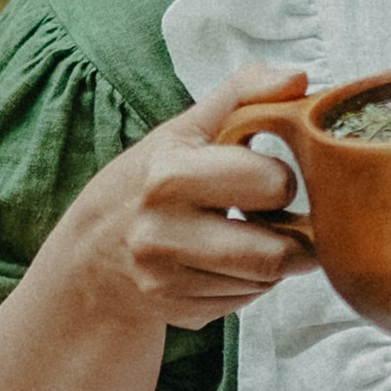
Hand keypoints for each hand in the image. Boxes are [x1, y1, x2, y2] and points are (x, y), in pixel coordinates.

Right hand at [50, 65, 306, 334]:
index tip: (269, 174)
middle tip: (285, 218)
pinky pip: (245, 302)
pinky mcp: (176, 311)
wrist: (91, 250)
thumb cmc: (150, 179)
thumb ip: (243, 93)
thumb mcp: (186, 128)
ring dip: (275, 261)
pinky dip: (249, 283)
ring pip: (266, 281)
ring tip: (253, 236)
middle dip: (295, 236)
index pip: (272, 184)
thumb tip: (299, 78)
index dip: (281, 178)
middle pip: (276, 253)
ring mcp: (166, 280)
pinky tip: (226, 262)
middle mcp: (161, 233)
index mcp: (169, 175)